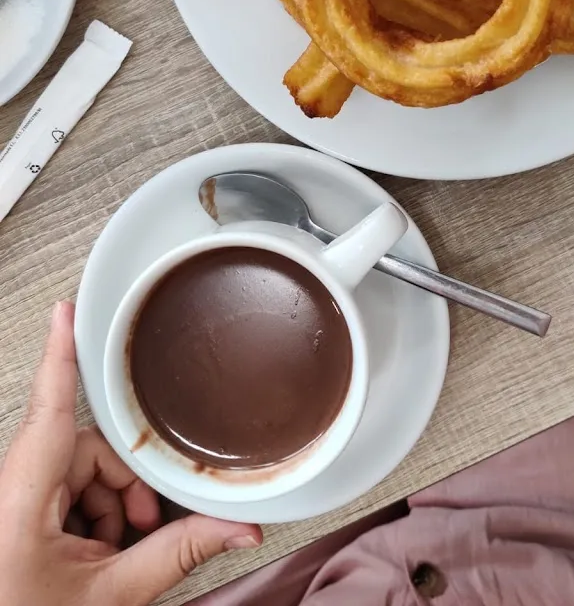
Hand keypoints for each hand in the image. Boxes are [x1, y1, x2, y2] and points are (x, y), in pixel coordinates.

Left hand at [0, 302, 262, 605]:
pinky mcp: (13, 512)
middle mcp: (9, 489)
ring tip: (109, 555)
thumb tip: (238, 529)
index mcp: (18, 501)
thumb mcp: (108, 596)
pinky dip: (89, 515)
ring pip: (80, 470)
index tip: (65, 310)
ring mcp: (10, 500)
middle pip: (86, 449)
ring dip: (108, 505)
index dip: (60, 354)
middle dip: (123, 486)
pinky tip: (91, 555)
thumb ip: (178, 554)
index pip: (49, 410)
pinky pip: (64, 490)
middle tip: (136, 532)